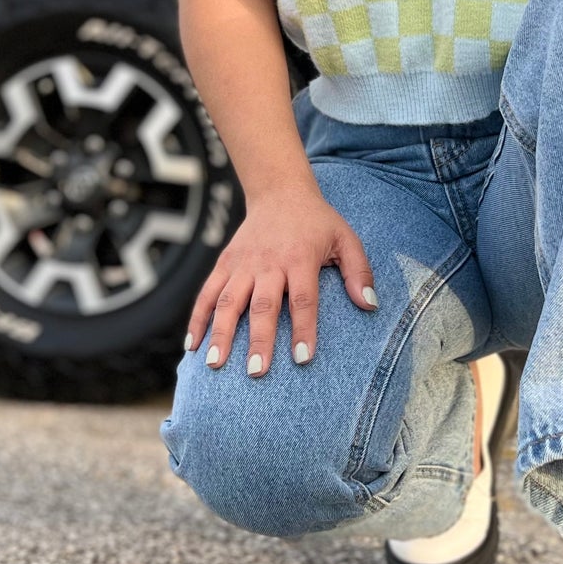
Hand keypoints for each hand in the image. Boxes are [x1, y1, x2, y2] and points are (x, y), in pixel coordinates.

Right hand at [183, 184, 377, 376]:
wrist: (279, 192)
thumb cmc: (317, 223)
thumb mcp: (346, 239)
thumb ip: (359, 271)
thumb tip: (370, 305)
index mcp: (300, 258)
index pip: (303, 299)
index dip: (303, 329)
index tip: (303, 358)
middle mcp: (268, 263)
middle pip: (262, 305)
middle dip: (258, 339)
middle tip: (256, 371)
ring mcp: (242, 264)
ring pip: (227, 301)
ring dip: (220, 333)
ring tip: (214, 364)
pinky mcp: (224, 263)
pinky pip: (207, 293)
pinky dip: (197, 319)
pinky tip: (191, 346)